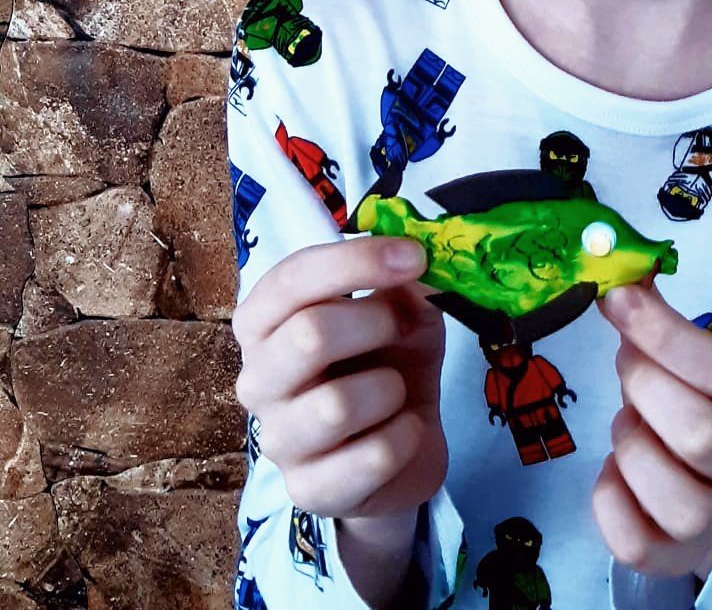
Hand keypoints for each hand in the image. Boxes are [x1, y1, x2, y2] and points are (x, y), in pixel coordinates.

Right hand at [232, 237, 447, 519]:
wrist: (405, 446)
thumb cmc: (390, 360)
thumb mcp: (405, 309)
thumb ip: (405, 283)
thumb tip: (418, 258)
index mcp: (266, 322)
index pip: (291, 279)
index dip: (355, 260)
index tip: (414, 255)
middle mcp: (258, 378)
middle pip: (308, 334)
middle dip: (375, 323)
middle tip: (402, 328)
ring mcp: (278, 440)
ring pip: (336, 405)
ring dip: (389, 388)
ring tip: (394, 390)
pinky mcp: (309, 491)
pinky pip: (372, 455)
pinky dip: (406, 436)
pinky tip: (403, 431)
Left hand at [593, 282, 711, 581]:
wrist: (702, 480)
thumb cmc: (690, 400)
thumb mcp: (687, 357)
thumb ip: (658, 321)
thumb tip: (617, 280)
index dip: (664, 334)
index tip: (620, 300)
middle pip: (701, 434)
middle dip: (646, 388)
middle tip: (627, 363)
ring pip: (675, 495)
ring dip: (631, 447)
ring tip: (630, 424)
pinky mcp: (678, 558)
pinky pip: (636, 542)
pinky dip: (610, 500)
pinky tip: (615, 472)